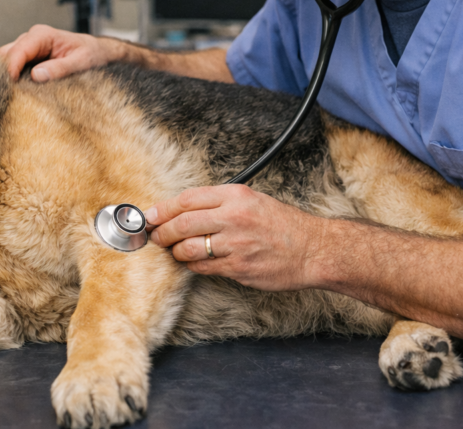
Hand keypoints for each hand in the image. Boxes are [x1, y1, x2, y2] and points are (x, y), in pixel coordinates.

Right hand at [0, 25, 119, 81]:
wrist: (98, 53)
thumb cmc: (92, 55)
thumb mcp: (82, 63)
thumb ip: (60, 68)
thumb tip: (37, 75)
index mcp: (43, 35)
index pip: (19, 50)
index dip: (11, 68)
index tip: (9, 85)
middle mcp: (31, 38)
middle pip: (6, 54)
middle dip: (1, 72)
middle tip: (0, 92)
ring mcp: (26, 48)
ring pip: (4, 60)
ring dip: (3, 75)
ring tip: (2, 94)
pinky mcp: (26, 59)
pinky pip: (11, 66)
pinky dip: (8, 77)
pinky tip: (9, 91)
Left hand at [144, 185, 325, 291]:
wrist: (313, 249)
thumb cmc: (282, 224)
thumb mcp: (252, 199)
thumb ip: (220, 203)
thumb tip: (183, 210)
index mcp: (236, 195)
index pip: (187, 199)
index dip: (163, 209)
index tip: (149, 216)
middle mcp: (234, 217)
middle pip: (182, 224)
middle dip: (162, 233)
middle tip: (155, 237)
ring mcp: (236, 244)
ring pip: (189, 249)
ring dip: (176, 252)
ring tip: (176, 251)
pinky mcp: (238, 268)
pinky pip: (204, 268)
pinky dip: (194, 266)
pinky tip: (195, 263)